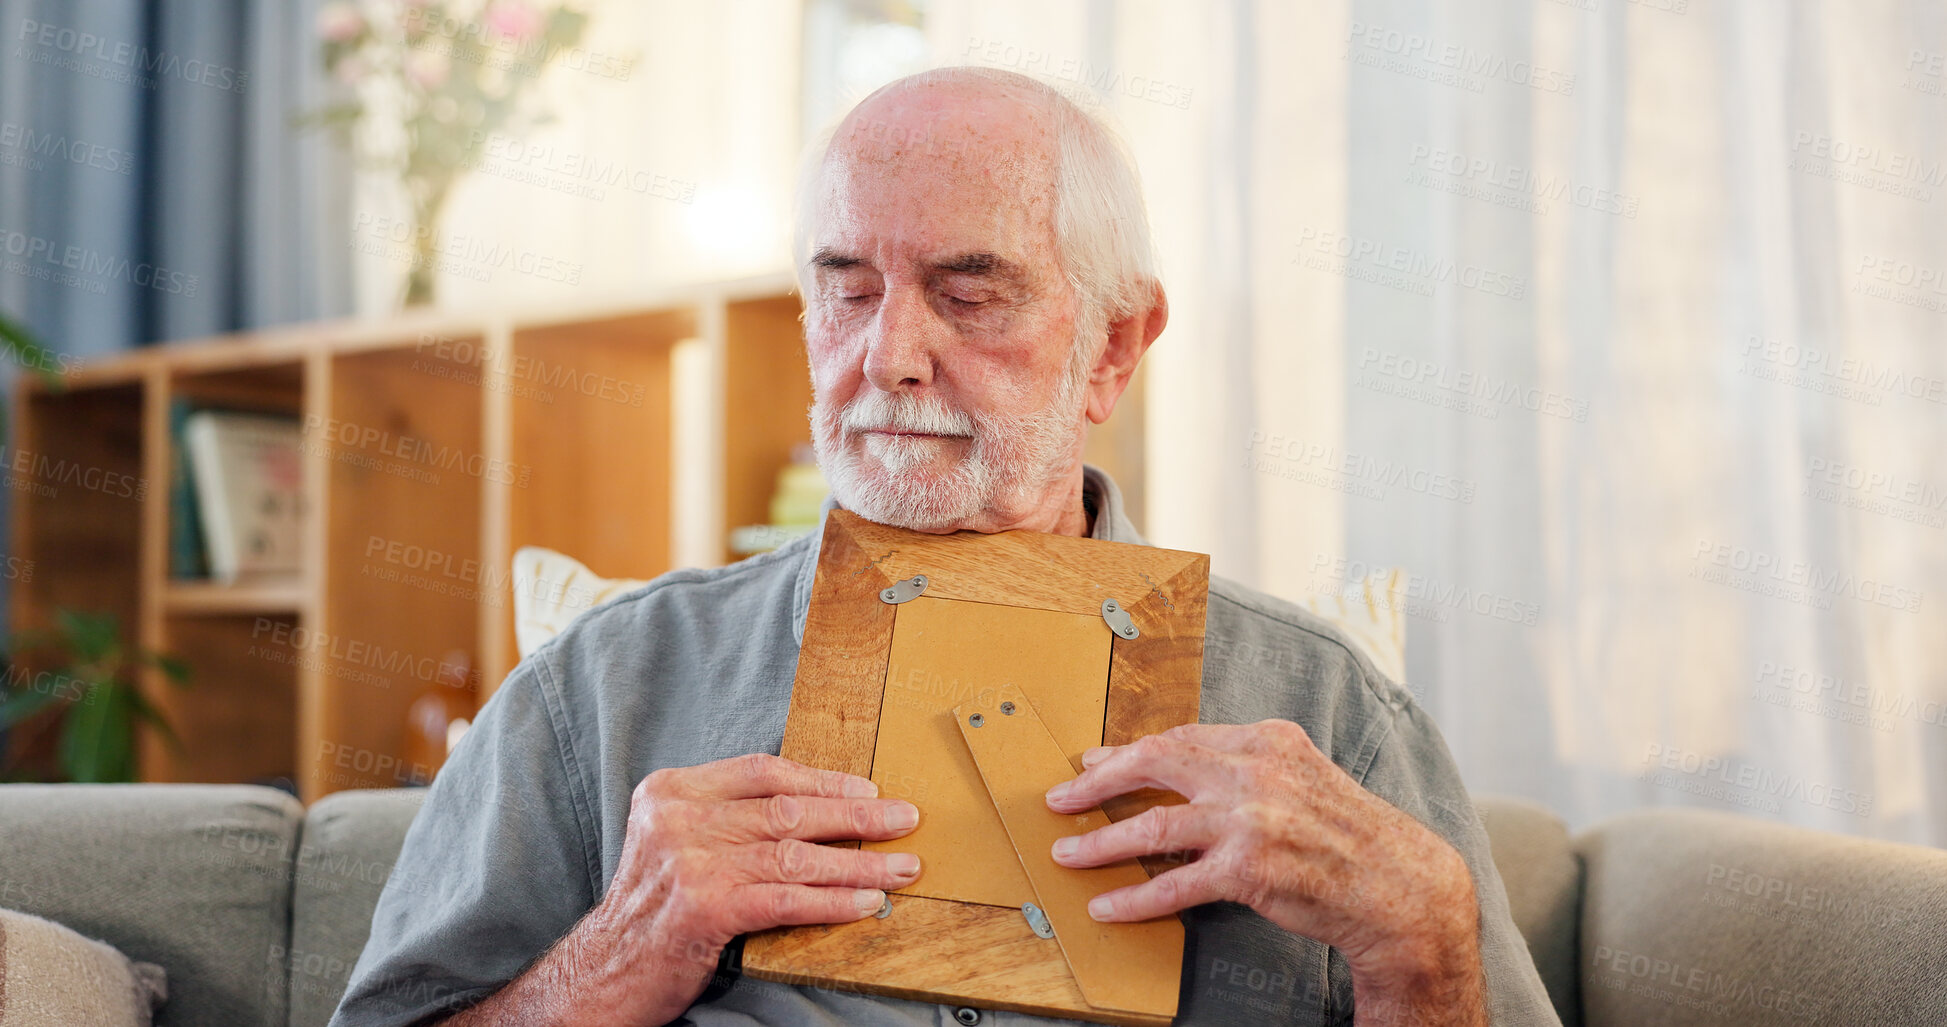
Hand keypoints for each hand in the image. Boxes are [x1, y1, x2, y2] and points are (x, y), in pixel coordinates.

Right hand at [581, 754, 921, 1024]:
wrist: (605, 972)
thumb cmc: (653, 909)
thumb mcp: (676, 841)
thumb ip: (729, 818)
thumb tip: (817, 809)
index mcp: (673, 791)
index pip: (763, 772)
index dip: (824, 779)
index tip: (867, 791)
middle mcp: (678, 819)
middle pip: (788, 809)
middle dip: (856, 817)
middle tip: (904, 819)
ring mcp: (690, 863)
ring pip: (796, 854)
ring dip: (859, 862)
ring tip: (901, 867)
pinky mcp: (704, 908)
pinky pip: (787, 899)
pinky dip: (834, 900)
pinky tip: (865, 902)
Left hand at [1044, 721, 1485, 1023]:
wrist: (1400, 886)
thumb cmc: (1351, 836)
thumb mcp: (1304, 777)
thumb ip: (1251, 768)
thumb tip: (1188, 772)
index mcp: (1268, 740)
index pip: (1181, 737)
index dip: (1129, 751)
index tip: (1094, 763)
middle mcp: (1256, 772)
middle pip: (1156, 764)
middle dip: (1099, 782)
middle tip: (1062, 798)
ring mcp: (1250, 820)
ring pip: (1153, 826)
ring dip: (1101, 842)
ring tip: (1068, 854)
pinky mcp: (1248, 871)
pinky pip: (1174, 885)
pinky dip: (1134, 898)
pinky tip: (1109, 905)